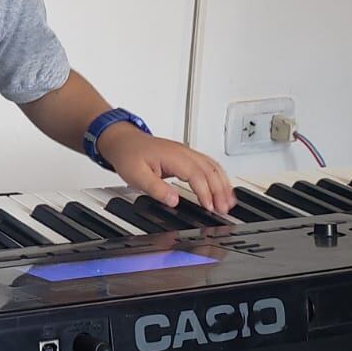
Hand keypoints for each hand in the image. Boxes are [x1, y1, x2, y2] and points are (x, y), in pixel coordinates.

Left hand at [97, 125, 235, 214]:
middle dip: (220, 190)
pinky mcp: (186, 156)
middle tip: (224, 210)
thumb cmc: (128, 155)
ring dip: (222, 184)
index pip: (196, 174)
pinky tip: (222, 187)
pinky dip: (218, 176)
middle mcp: (183, 152)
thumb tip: (174, 200)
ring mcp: (186, 152)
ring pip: (212, 166)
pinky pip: (208, 164)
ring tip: (229, 202)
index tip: (210, 207)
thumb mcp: (136, 176)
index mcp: (172, 156)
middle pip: (209, 170)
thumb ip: (156, 188)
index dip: (206, 192)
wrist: (123, 141)